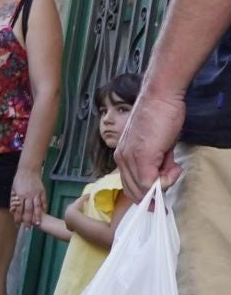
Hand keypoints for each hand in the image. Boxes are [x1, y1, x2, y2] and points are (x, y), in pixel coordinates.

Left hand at [10, 165, 45, 228]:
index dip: (18, 218)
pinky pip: (44, 201)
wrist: (28, 170)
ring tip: (37, 224)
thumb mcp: (13, 190)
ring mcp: (36, 194)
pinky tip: (44, 214)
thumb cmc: (18, 180)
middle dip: (27, 220)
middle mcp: (28, 195)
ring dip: (37, 216)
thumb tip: (13, 210)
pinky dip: (44, 208)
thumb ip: (13, 200)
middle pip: (28, 210)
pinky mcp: (42, 192)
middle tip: (27, 229)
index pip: (18, 209)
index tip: (18, 225)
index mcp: (19, 195)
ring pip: (37, 207)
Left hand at [116, 87, 185, 201]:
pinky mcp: (142, 157)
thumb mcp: (154, 145)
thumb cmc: (159, 117)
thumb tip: (159, 179)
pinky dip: (166, 180)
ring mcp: (130, 159)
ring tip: (173, 165)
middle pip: (135, 192)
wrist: (160, 97)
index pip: (129, 186)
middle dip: (155, 192)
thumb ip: (154, 162)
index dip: (145, 195)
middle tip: (171, 176)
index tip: (159, 197)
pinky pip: (151, 183)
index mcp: (122, 156)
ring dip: (163, 183)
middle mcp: (121, 159)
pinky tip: (173, 166)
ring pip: (143, 189)